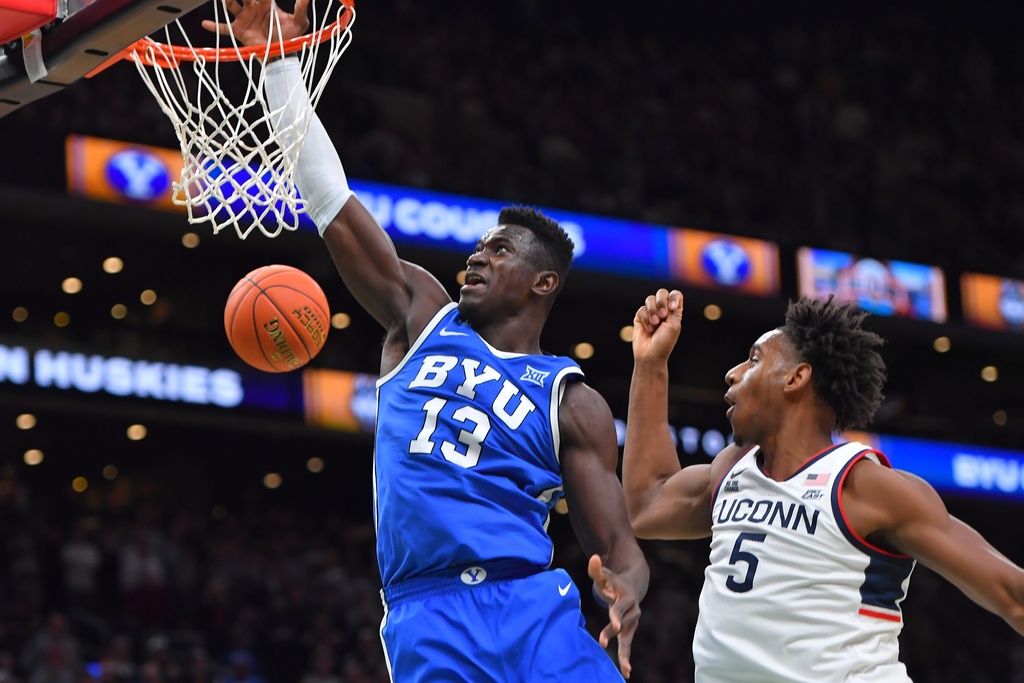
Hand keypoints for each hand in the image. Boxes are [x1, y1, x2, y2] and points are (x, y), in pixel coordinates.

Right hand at [201, 0, 309, 47]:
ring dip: (226, 1)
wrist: (282, 54)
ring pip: (231, 5)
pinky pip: (224, 28)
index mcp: (266, 3)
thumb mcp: (299, 21)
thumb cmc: (290, 36)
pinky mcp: (238, 31)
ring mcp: (244, 18)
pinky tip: (205, 23)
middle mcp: (252, 7)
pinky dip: (214, 26)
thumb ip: (301, 7)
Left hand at [588, 554, 640, 678]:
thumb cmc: (613, 580)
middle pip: (622, 624)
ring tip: (624, 669)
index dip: (616, 615)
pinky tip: (626, 672)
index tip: (613, 624)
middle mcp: (632, 610)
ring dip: (624, 652)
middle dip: (613, 632)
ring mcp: (632, 621)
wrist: (632, 585)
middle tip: (603, 642)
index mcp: (625, 597)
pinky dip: (626, 657)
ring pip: (627, 638)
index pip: (619, 607)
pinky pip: (628, 644)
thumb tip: (593, 557)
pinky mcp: (629, 630)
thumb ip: (596, 569)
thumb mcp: (604, 574)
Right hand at [633, 288, 682, 362]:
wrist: (650, 355)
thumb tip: (669, 298)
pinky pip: (642, 309)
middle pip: (662, 293)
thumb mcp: (674, 325)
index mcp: (674, 312)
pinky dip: (646, 319)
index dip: (673, 297)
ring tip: (655, 324)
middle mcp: (663, 310)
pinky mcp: (640, 317)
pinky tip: (648, 329)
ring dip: (653, 311)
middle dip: (661, 302)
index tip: (672, 308)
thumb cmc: (664, 342)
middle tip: (663, 315)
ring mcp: (651, 313)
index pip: (675, 295)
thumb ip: (673, 310)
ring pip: (650, 299)